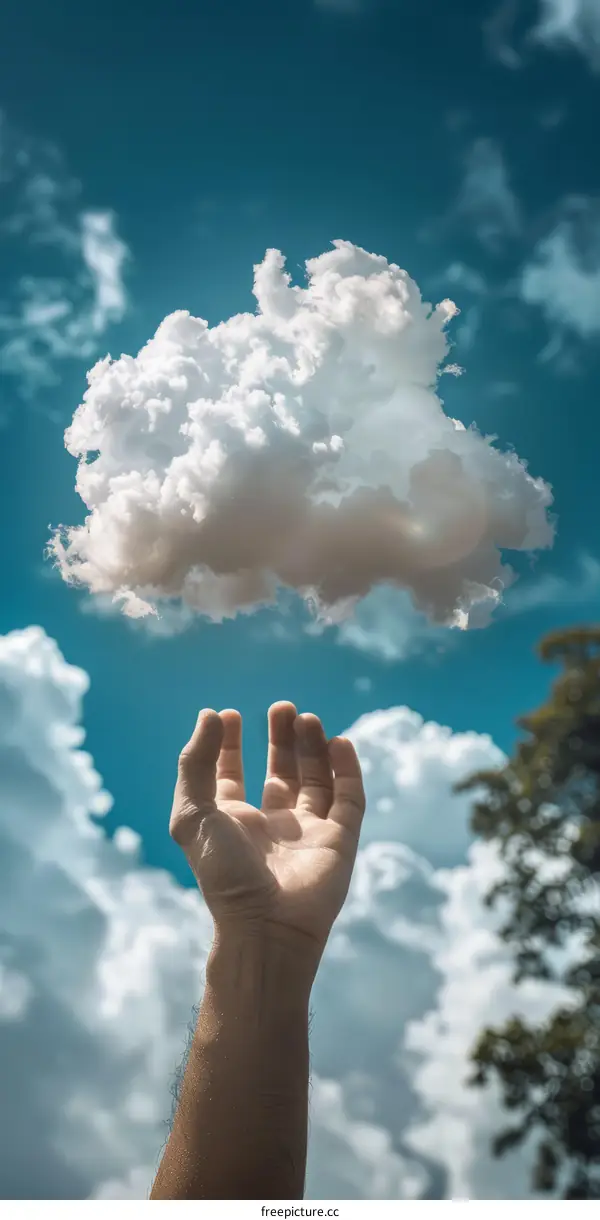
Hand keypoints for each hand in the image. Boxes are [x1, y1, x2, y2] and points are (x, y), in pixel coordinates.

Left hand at [170, 702, 365, 958]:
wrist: (266, 925)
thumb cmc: (223, 873)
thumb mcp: (193, 814)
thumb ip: (195, 764)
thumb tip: (210, 715)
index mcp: (234, 823)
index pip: (232, 775)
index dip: (230, 746)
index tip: (229, 715)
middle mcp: (272, 826)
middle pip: (280, 771)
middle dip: (280, 739)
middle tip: (282, 708)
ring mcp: (308, 833)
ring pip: (316, 780)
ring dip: (312, 747)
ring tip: (307, 718)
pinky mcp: (340, 840)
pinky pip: (348, 798)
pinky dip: (346, 769)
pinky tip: (338, 742)